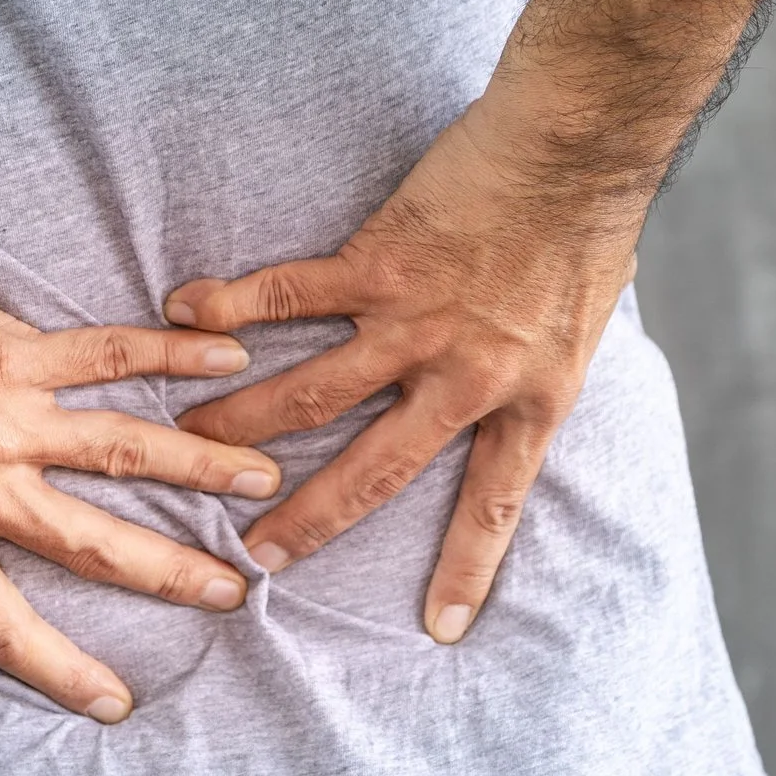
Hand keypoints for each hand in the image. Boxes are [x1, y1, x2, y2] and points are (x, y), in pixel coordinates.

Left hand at [0, 245, 283, 722]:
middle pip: (96, 543)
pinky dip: (168, 351)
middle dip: (173, 572)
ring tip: (261, 475)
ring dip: (200, 463)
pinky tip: (224, 352)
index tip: (115, 705)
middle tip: (236, 588)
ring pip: (124, 448)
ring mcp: (5, 417)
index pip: (3, 623)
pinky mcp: (10, 351)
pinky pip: (105, 354)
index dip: (60, 669)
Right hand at [165, 86, 641, 644]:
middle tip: (254, 554)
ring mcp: (416, 324)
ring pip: (316, 392)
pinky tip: (185, 308)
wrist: (577, 146)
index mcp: (531, 399)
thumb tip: (516, 371)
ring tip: (190, 437)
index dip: (466, 569)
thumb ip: (539, 359)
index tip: (438, 629)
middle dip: (309, 520)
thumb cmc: (590, 219)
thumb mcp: (585, 321)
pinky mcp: (380, 264)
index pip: (493, 503)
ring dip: (246, 418)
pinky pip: (293, 293)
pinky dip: (234, 303)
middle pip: (374, 469)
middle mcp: (468, 378)